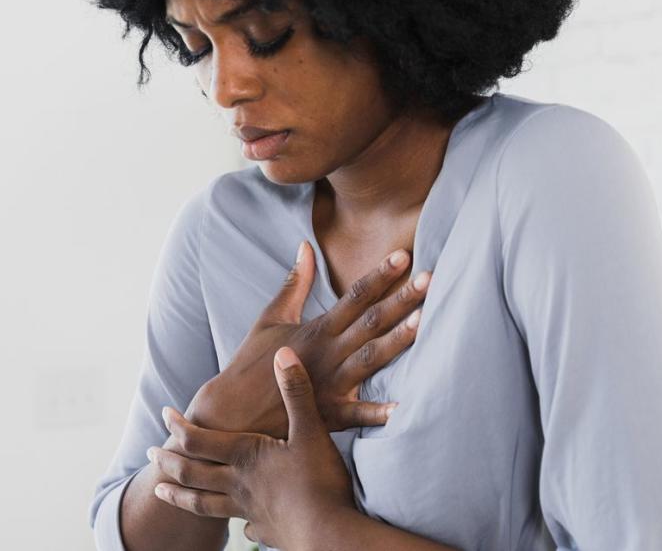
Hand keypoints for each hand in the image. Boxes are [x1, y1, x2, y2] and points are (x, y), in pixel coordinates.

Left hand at [149, 347, 356, 550]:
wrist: (329, 534)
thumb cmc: (319, 482)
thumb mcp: (311, 430)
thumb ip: (296, 392)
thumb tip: (283, 353)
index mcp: (245, 456)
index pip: (198, 439)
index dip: (178, 426)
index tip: (165, 413)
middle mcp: (238, 484)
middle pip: (192, 473)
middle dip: (168, 461)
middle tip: (150, 453)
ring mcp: (249, 511)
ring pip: (203, 504)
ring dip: (179, 496)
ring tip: (161, 491)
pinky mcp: (267, 531)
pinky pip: (244, 526)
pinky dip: (237, 523)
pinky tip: (240, 525)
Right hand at [187, 240, 429, 437]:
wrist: (230, 411)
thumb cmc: (251, 362)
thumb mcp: (270, 318)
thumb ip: (294, 283)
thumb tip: (306, 247)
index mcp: (316, 329)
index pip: (354, 296)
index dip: (380, 275)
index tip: (404, 255)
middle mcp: (327, 353)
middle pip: (370, 322)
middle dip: (401, 300)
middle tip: (431, 279)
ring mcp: (328, 384)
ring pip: (370, 359)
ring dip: (398, 341)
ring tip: (426, 322)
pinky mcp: (327, 415)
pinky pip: (356, 415)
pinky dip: (378, 413)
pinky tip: (402, 408)